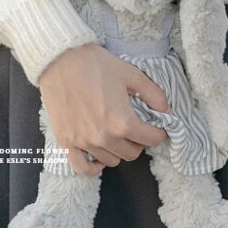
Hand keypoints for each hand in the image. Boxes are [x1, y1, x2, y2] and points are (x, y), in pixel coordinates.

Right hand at [37, 43, 170, 175]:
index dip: (159, 132)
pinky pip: (83, 168)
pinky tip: (99, 153)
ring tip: (117, 133)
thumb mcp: (130, 73)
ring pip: (112, 160)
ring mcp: (84, 142)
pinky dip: (94, 165)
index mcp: (122, 121)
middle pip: (132, 153)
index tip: (158, 126)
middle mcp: (104, 137)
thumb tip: (167, 111)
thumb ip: (153, 94)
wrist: (59, 59)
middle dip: (140, 141)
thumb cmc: (95, 64)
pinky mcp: (67, 142)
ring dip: (119, 149)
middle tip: (137, 127)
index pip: (152, 139)